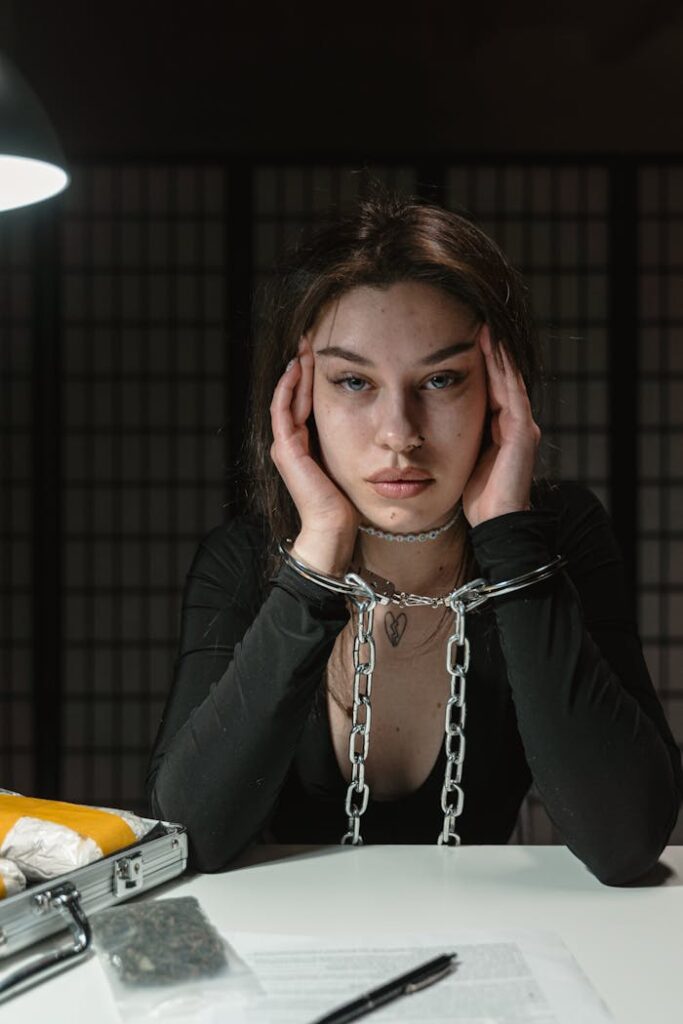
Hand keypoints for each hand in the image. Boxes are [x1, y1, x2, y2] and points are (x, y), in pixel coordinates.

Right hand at [270, 336, 360, 545]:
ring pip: (286, 398)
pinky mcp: (285, 450)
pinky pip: (282, 410)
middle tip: (310, 340)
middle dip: (301, 367)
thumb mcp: (353, 462)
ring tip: (303, 348)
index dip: (311, 377)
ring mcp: (284, 446)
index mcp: (304, 445)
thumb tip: (378, 421)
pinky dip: (288, 388)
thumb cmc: (348, 501)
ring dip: (294, 372)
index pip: (304, 402)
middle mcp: (290, 443)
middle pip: (293, 395)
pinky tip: (297, 369)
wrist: (334, 528)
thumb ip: (355, 441)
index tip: (322, 353)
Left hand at [462, 324, 540, 528]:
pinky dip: (503, 372)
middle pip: (502, 379)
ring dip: (497, 354)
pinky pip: (513, 395)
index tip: (462, 339)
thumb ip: (456, 437)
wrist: (497, 524)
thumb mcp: (461, 458)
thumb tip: (427, 422)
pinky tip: (492, 352)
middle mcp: (516, 424)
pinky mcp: (523, 434)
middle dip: (490, 352)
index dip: (480, 364)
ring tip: (483, 329)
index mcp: (502, 429)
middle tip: (475, 322)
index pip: (491, 388)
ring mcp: (522, 428)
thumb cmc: (476, 497)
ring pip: (509, 381)